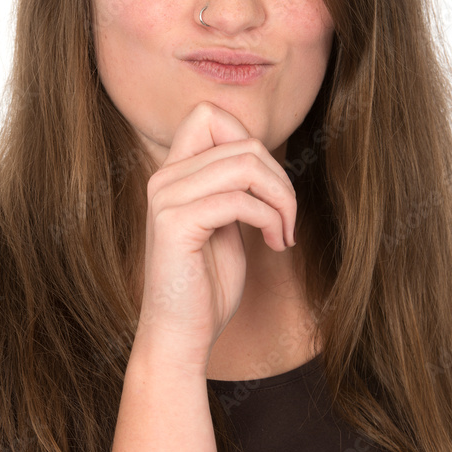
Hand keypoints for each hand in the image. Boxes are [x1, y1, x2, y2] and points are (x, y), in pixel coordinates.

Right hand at [134, 101, 296, 373]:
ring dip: (281, 198)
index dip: (249, 139)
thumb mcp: (225, 224)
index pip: (209, 114)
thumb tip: (261, 156)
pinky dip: (269, 219)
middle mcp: (163, 179)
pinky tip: (274, 244)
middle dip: (280, 177)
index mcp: (173, 174)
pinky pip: (240, 199)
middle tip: (288, 219)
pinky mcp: (175, 224)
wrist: (180, 337)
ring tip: (285, 232)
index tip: (267, 186)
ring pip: (245, 164)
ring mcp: (165, 199)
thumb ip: (233, 187)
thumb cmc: (207, 286)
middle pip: (241, 141)